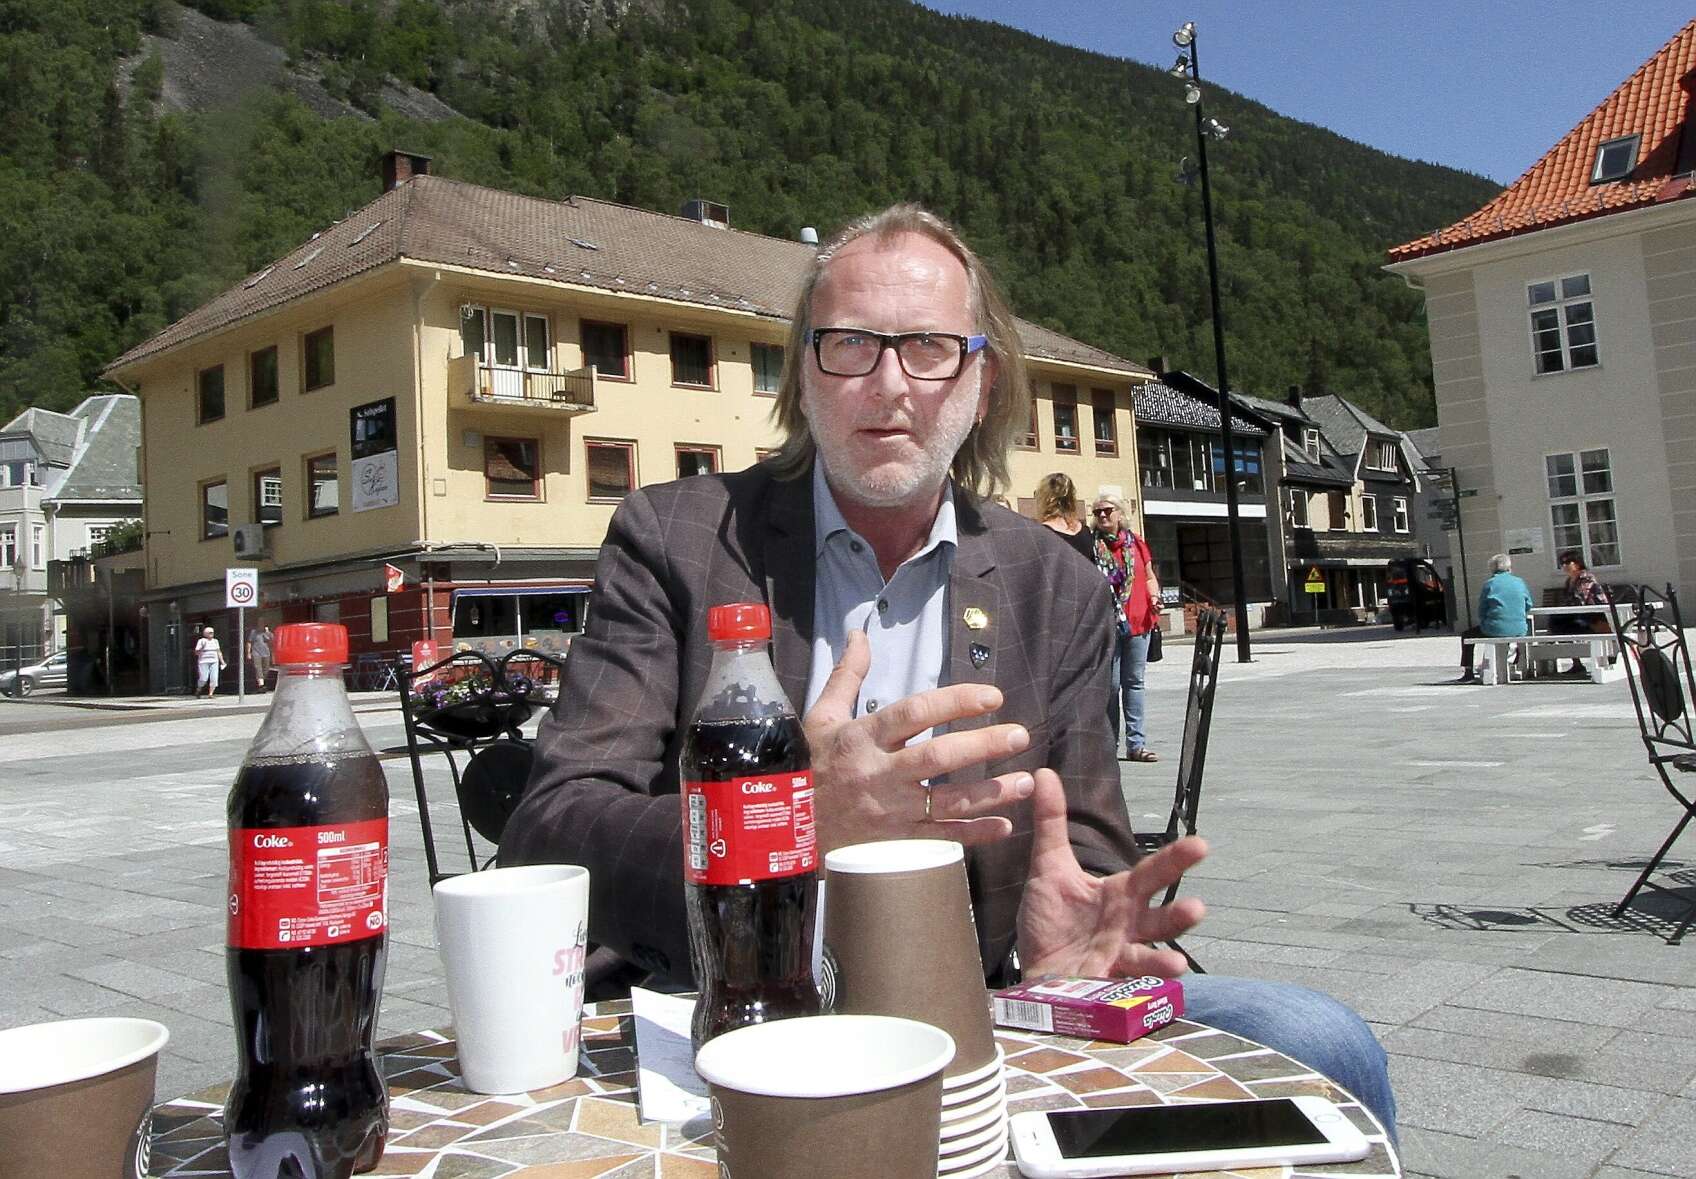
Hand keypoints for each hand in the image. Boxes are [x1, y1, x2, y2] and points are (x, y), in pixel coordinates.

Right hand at [804, 630, 1035, 851]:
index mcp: (862, 738)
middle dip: (982, 745)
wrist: (785, 830)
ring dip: (990, 792)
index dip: (955, 702)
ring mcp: (889, 810)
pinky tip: (1005, 825)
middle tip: (1020, 735)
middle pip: (938, 757)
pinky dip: (974, 834)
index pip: (914, 713)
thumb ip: (847, 676)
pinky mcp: (895, 841)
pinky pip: (940, 837)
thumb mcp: (820, 718)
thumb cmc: (806, 767)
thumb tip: (859, 633)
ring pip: (946, 801)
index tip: (992, 697)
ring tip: (1027, 782)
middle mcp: (879, 773)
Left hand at [1016, 770, 1206, 977]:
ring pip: (1149, 957)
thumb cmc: (1051, 917)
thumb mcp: (1049, 867)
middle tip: (1199, 908)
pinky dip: (1135, 993)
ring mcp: (1119, 956)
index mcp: (1120, 895)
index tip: (1202, 844)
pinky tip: (1146, 995)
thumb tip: (1045, 773)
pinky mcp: (1103, 983)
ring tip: (1178, 962)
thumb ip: (1051, 823)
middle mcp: (1128, 925)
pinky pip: (1123, 989)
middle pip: (1159, 917)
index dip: (1176, 860)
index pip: (1152, 873)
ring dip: (1164, 961)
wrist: (1034, 966)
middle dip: (1180, 914)